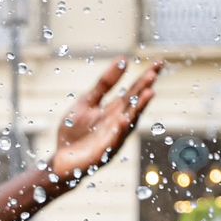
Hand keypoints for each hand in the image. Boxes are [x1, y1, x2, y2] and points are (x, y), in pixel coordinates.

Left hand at [48, 58, 162, 183]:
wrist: (61, 161)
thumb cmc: (74, 132)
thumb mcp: (88, 102)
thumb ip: (104, 84)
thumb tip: (124, 59)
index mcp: (115, 110)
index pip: (134, 90)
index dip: (146, 77)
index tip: (159, 62)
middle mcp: (119, 123)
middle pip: (134, 104)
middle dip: (144, 89)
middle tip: (153, 74)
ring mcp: (113, 138)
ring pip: (129, 122)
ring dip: (139, 108)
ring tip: (149, 93)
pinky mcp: (104, 153)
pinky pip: (113, 141)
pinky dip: (119, 131)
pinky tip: (123, 120)